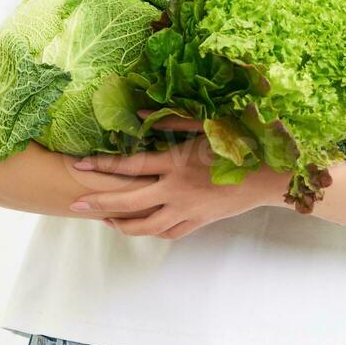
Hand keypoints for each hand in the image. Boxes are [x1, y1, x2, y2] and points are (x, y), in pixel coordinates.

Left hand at [66, 109, 287, 239]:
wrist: (270, 175)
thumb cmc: (240, 143)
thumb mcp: (205, 125)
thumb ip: (171, 121)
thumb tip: (141, 112)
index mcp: (176, 163)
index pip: (130, 167)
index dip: (102, 165)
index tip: (79, 164)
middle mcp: (177, 191)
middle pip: (128, 202)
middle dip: (98, 202)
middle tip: (75, 202)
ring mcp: (187, 210)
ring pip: (145, 226)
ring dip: (120, 223)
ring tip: (103, 218)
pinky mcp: (199, 222)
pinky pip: (168, 232)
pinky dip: (150, 231)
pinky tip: (139, 226)